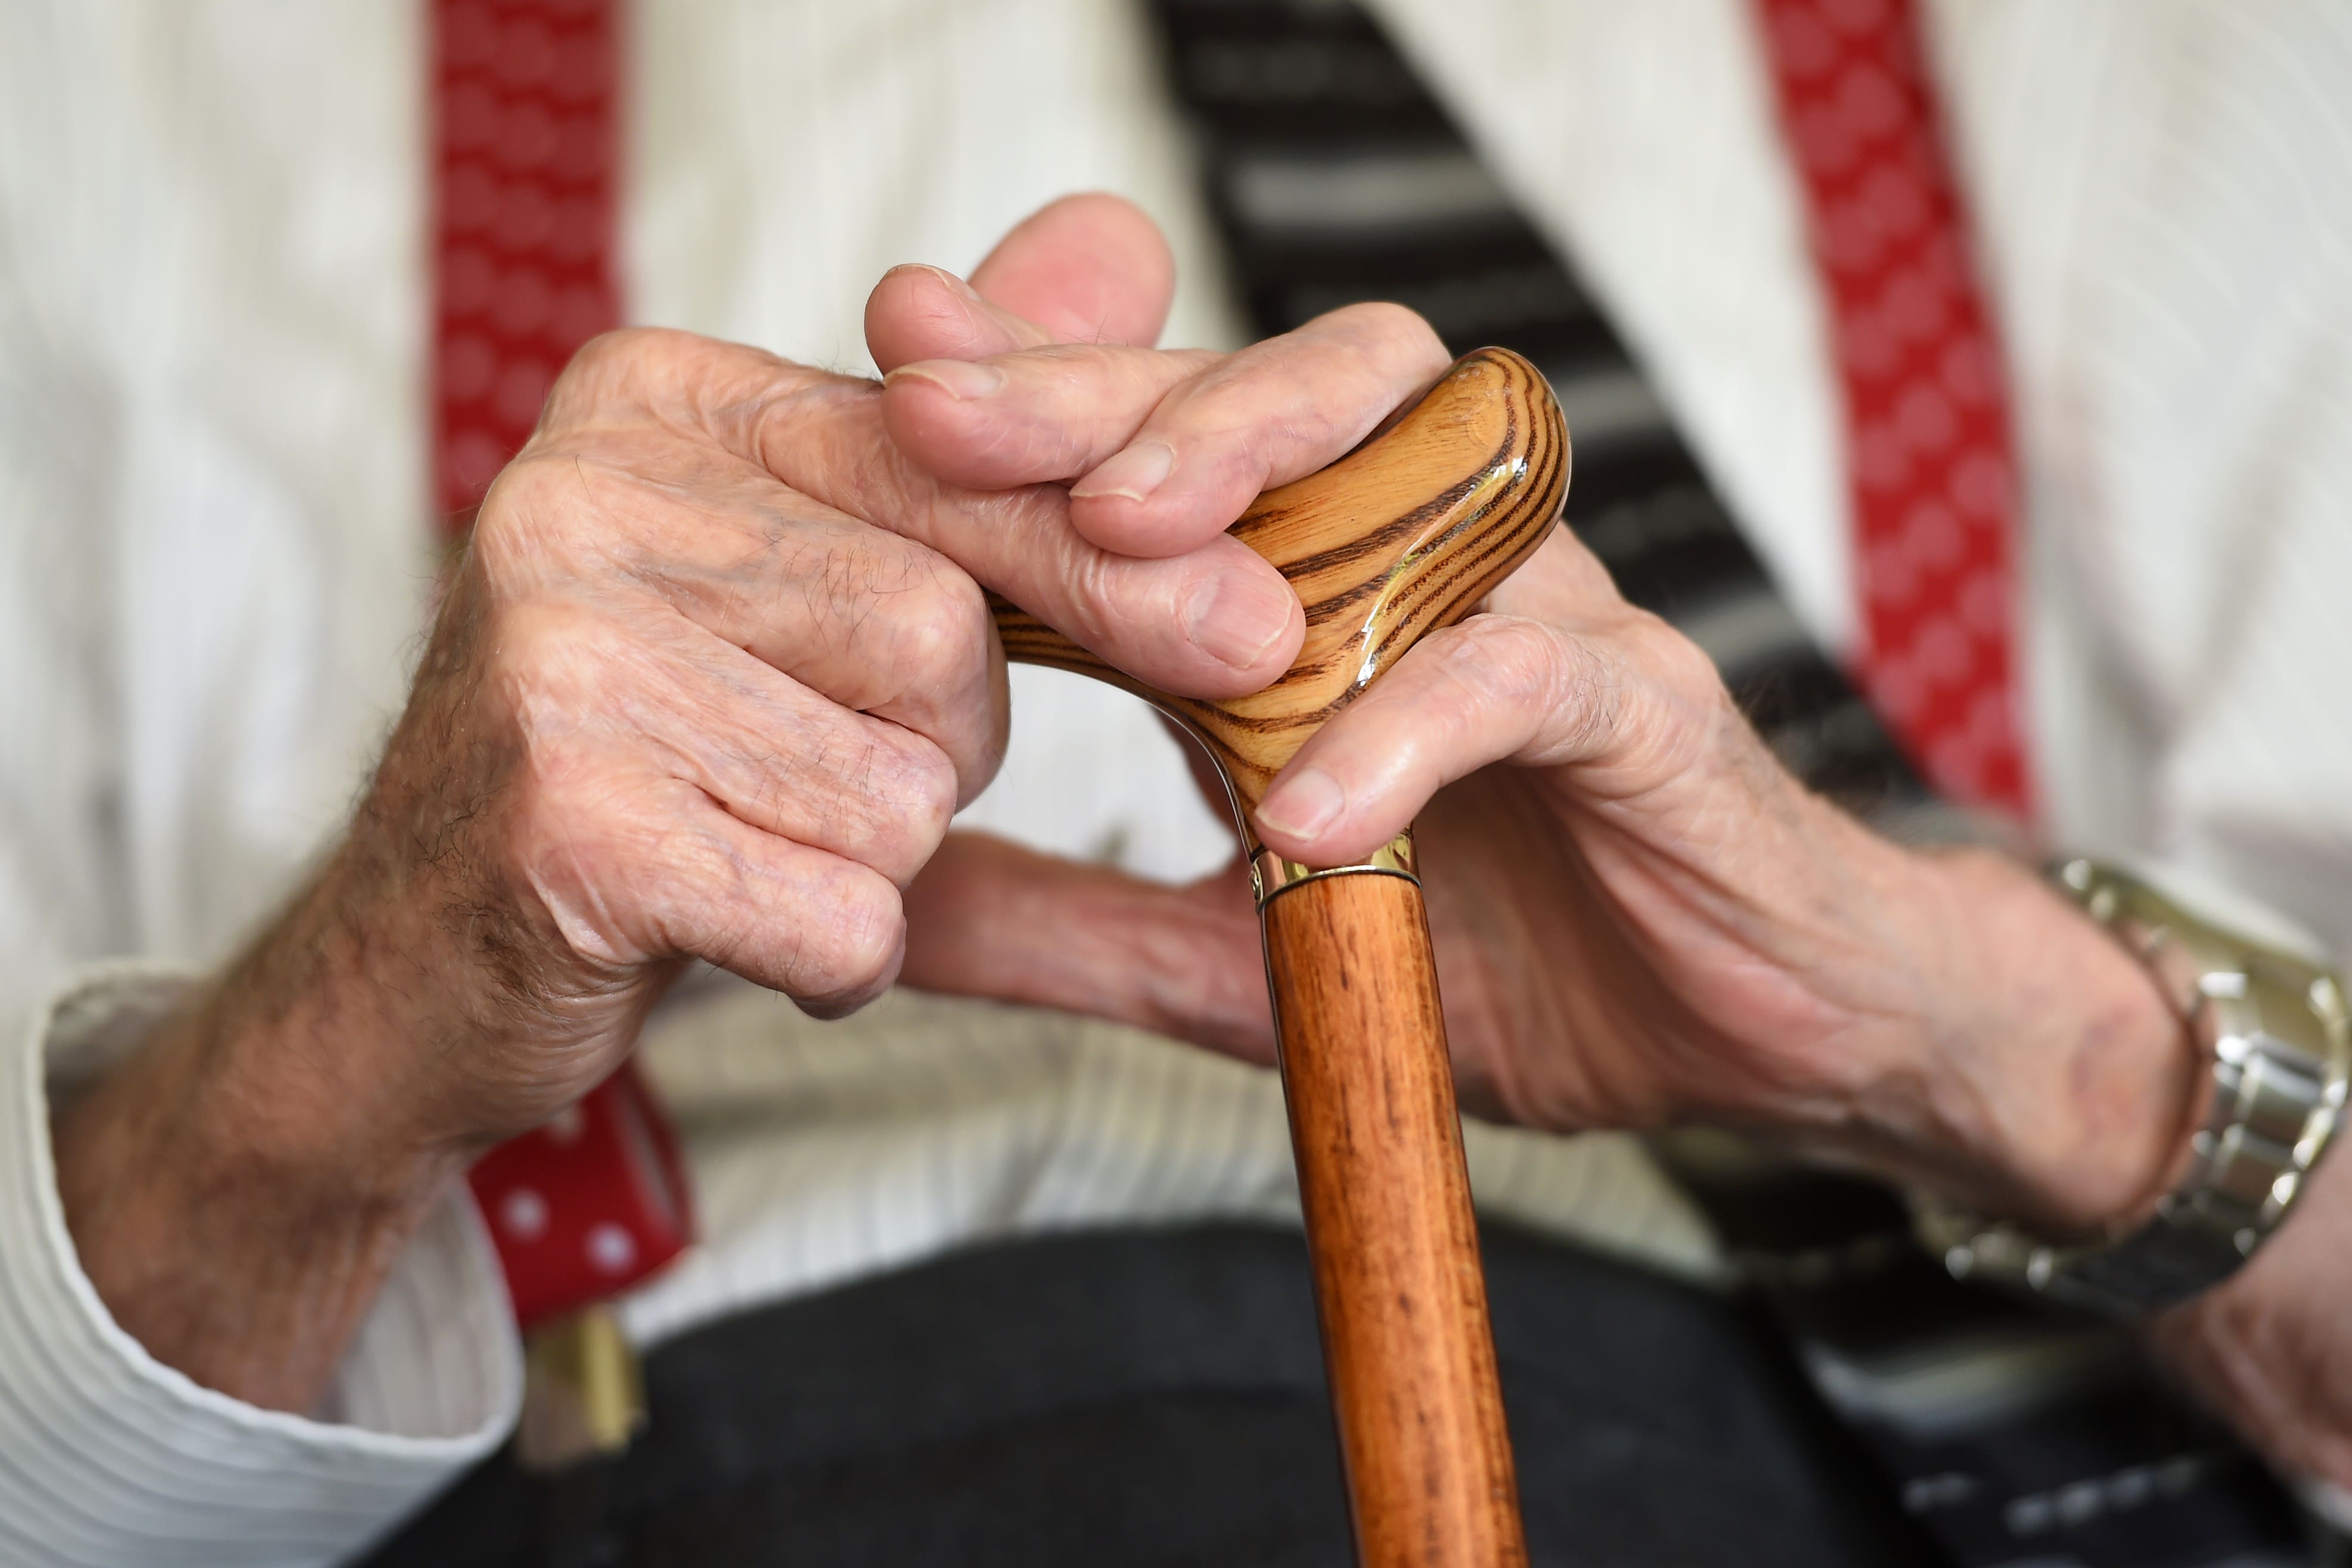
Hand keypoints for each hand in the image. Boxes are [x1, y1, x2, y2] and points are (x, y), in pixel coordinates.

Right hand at [50, 193, 1444, 1410]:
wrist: (420, 966)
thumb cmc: (647, 757)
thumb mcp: (804, 573)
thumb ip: (966, 431)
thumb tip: (1125, 246)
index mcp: (653, 400)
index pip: (949, 461)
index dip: (1105, 561)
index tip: (1253, 628)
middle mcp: (581, 490)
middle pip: (940, 635)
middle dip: (936, 746)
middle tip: (814, 779)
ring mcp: (555, 651)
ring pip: (902, 789)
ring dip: (874, 860)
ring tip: (747, 845)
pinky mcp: (562, 818)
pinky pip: (841, 914)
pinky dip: (831, 959)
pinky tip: (731, 931)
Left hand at [876, 201, 2351, 1497]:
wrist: (1759, 1034)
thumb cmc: (1515, 958)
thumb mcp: (1245, 958)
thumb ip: (1079, 923)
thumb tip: (892, 913)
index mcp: (1325, 606)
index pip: (1171, 459)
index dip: (1038, 405)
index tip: (891, 368)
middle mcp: (1432, 570)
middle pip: (1268, 402)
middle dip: (1103, 390)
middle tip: (944, 403)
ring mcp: (1544, 620)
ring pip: (1415, 459)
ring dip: (1259, 471)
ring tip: (1118, 535)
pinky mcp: (1647, 712)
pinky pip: (1522, 677)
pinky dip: (1407, 728)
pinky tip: (1302, 809)